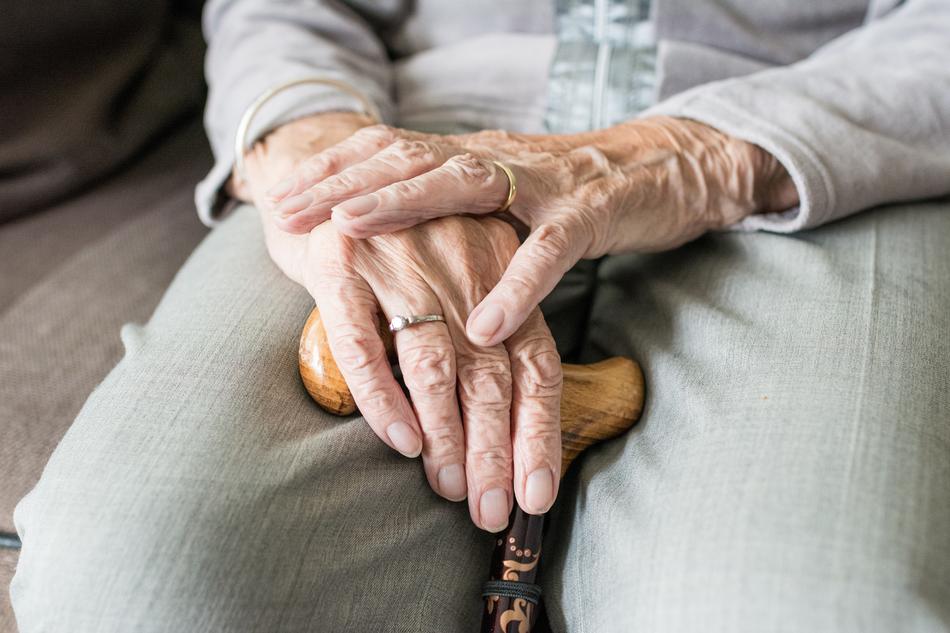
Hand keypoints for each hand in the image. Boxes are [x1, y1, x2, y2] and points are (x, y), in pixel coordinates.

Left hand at [266, 116, 797, 346]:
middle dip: (342, 182)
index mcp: (473, 158)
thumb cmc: (574, 193)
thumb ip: (453, 211)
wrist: (668, 166)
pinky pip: (551, 250)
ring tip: (350, 231)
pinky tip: (482, 324)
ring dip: (404, 204)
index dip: (333, 170)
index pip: (391, 150)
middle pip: (409, 157)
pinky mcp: (591, 212)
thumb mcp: (502, 197)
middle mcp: (498, 160)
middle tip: (288, 210)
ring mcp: (544, 182)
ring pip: (467, 184)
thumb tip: (390, 234)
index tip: (280, 194)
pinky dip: (516, 287)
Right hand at [302, 216, 561, 530]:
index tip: (536, 494)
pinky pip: (363, 345)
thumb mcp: (455, 280)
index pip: (535, 364)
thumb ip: (482, 340)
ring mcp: (400, 260)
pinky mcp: (340, 264)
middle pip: (491, 375)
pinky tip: (402, 442)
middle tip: (490, 509)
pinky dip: (384, 399)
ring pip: (435, 365)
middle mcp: (459, 262)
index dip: (538, 434)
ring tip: (450, 488)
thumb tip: (504, 433)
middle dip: (494, 453)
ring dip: (447, 436)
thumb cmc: (397, 247)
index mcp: (499, 270)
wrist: (319, 176)